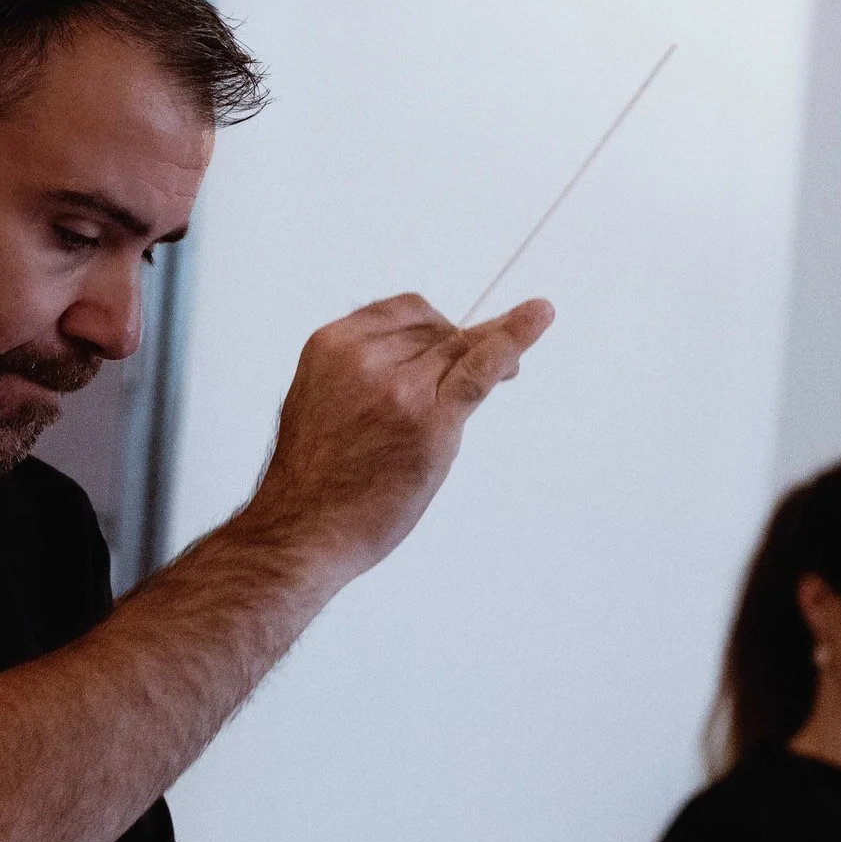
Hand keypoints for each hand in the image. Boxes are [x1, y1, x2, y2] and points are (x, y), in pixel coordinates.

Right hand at [245, 294, 553, 582]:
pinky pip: (481, 368)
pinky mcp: (431, 421)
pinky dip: (514, 338)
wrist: (302, 529)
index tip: (454, 339)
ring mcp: (401, 389)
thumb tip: (420, 356)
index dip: (438, 325)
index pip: (404, 311)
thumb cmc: (313, 478)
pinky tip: (538, 316)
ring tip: (513, 366)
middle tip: (493, 365)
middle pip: (438, 332)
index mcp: (332, 345)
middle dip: (465, 347)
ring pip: (462, 351)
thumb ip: (362, 371)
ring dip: (493, 351)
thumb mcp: (320, 400)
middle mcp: (366, 358)